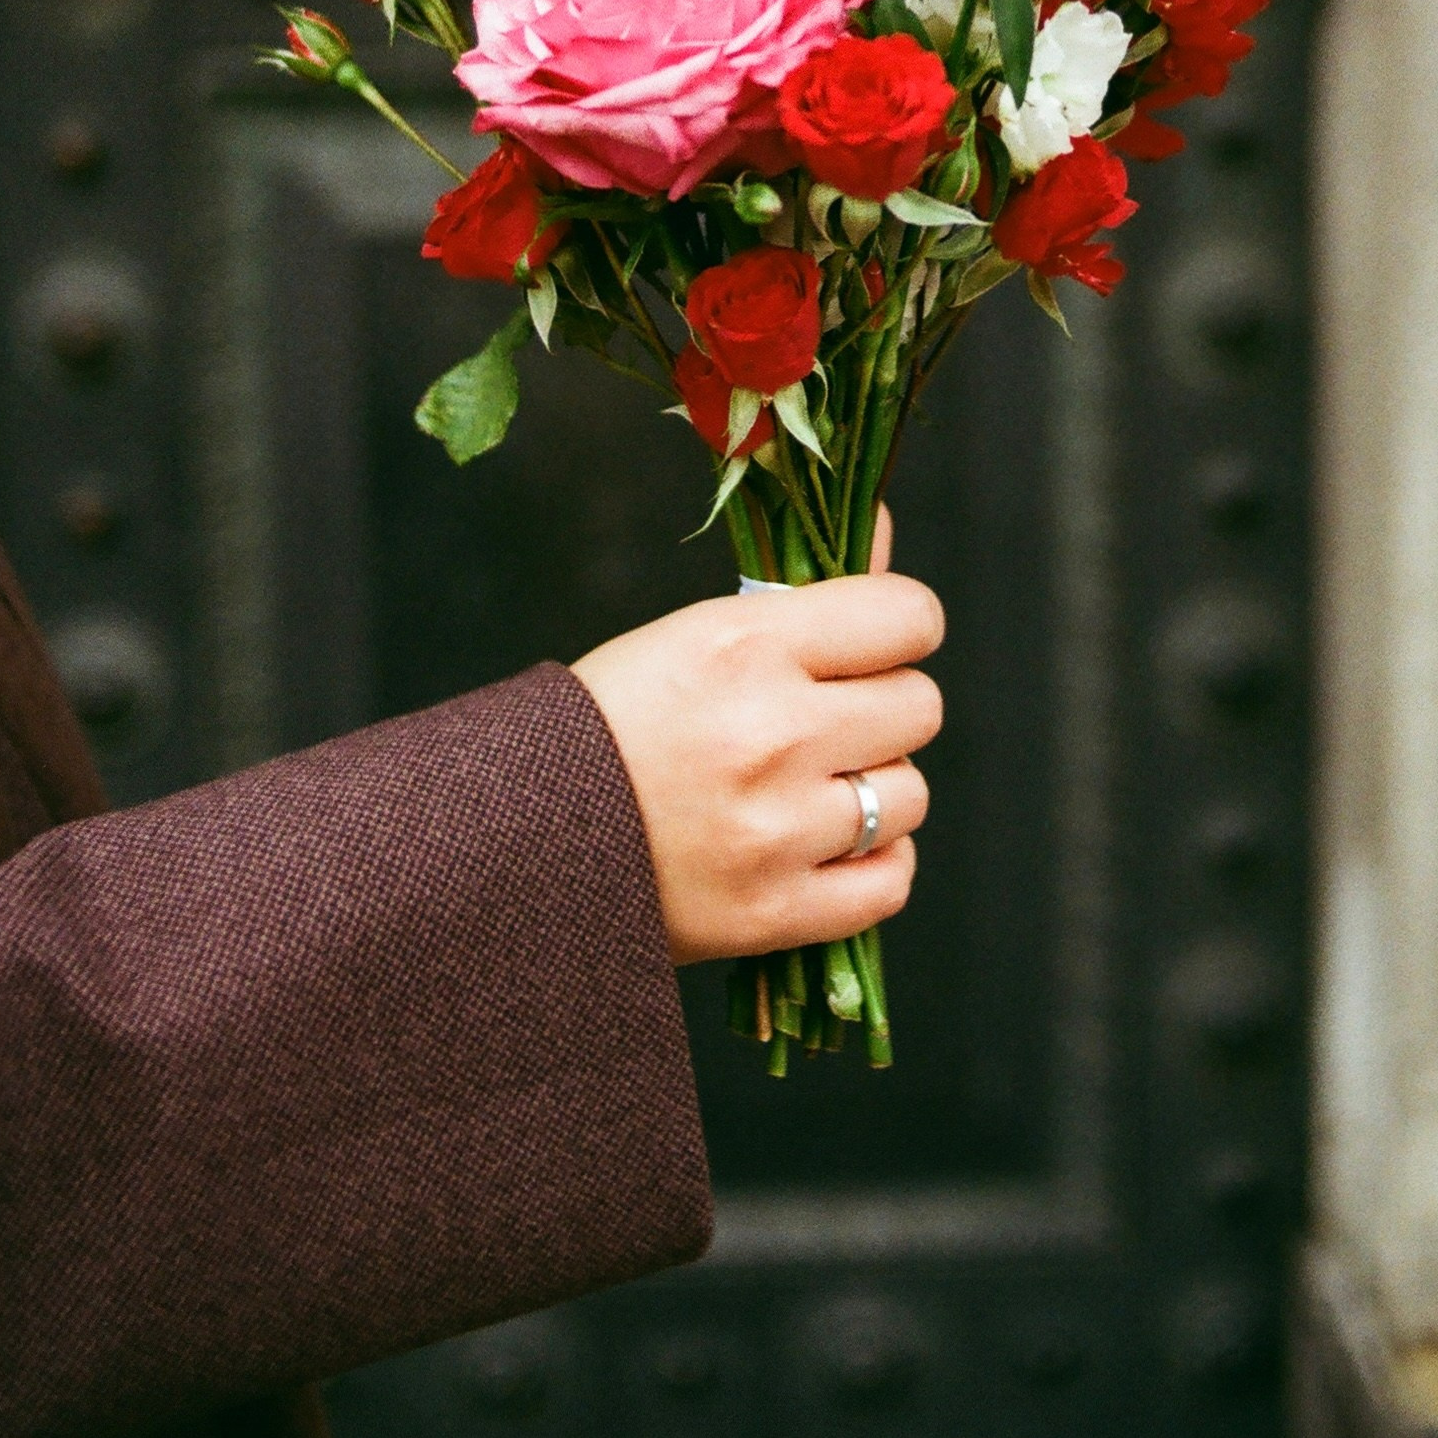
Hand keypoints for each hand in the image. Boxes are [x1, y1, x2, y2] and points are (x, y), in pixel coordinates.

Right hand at [571, 511, 942, 964]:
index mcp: (745, 646)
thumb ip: (805, 594)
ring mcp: (776, 830)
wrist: (518, 839)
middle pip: (920, 706)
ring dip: (874, 791)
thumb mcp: (699, 634)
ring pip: (909, 794)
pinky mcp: (774, 911)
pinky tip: (822, 846)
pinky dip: (870, 865)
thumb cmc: (617, 720)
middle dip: (882, 710)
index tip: (874, 645)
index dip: (900, 628)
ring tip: (809, 789)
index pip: (908, 617)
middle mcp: (771, 733)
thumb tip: (880, 526)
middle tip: (827, 722)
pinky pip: (890, 880)